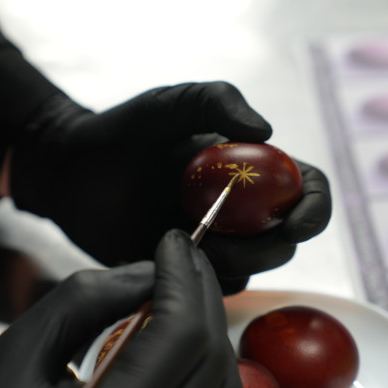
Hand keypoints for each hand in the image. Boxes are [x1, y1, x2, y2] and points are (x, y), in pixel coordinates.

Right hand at [0, 230, 242, 387]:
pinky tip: (180, 337)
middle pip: (210, 354)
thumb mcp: (17, 355)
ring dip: (209, 325)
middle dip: (200, 292)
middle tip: (181, 256)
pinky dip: (209, 361)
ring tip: (180, 290)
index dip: (182, 277)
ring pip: (224, 382)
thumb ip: (84, 302)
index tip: (172, 242)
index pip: (179, 335)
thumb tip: (148, 270)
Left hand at [9, 81, 331, 291]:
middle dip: (267, 248)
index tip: (296, 225)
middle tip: (220, 240)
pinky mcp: (186, 268)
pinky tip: (168, 261)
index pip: (307, 189)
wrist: (73, 169)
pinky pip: (214, 288)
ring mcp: (216, 240)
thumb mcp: (172, 103)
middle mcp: (241, 208)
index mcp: (252, 169)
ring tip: (187, 246)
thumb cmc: (125, 130)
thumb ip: (218, 100)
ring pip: (254, 269)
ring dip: (234, 266)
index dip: (315, 210)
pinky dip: (204, 282)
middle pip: (285, 240)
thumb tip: (268, 130)